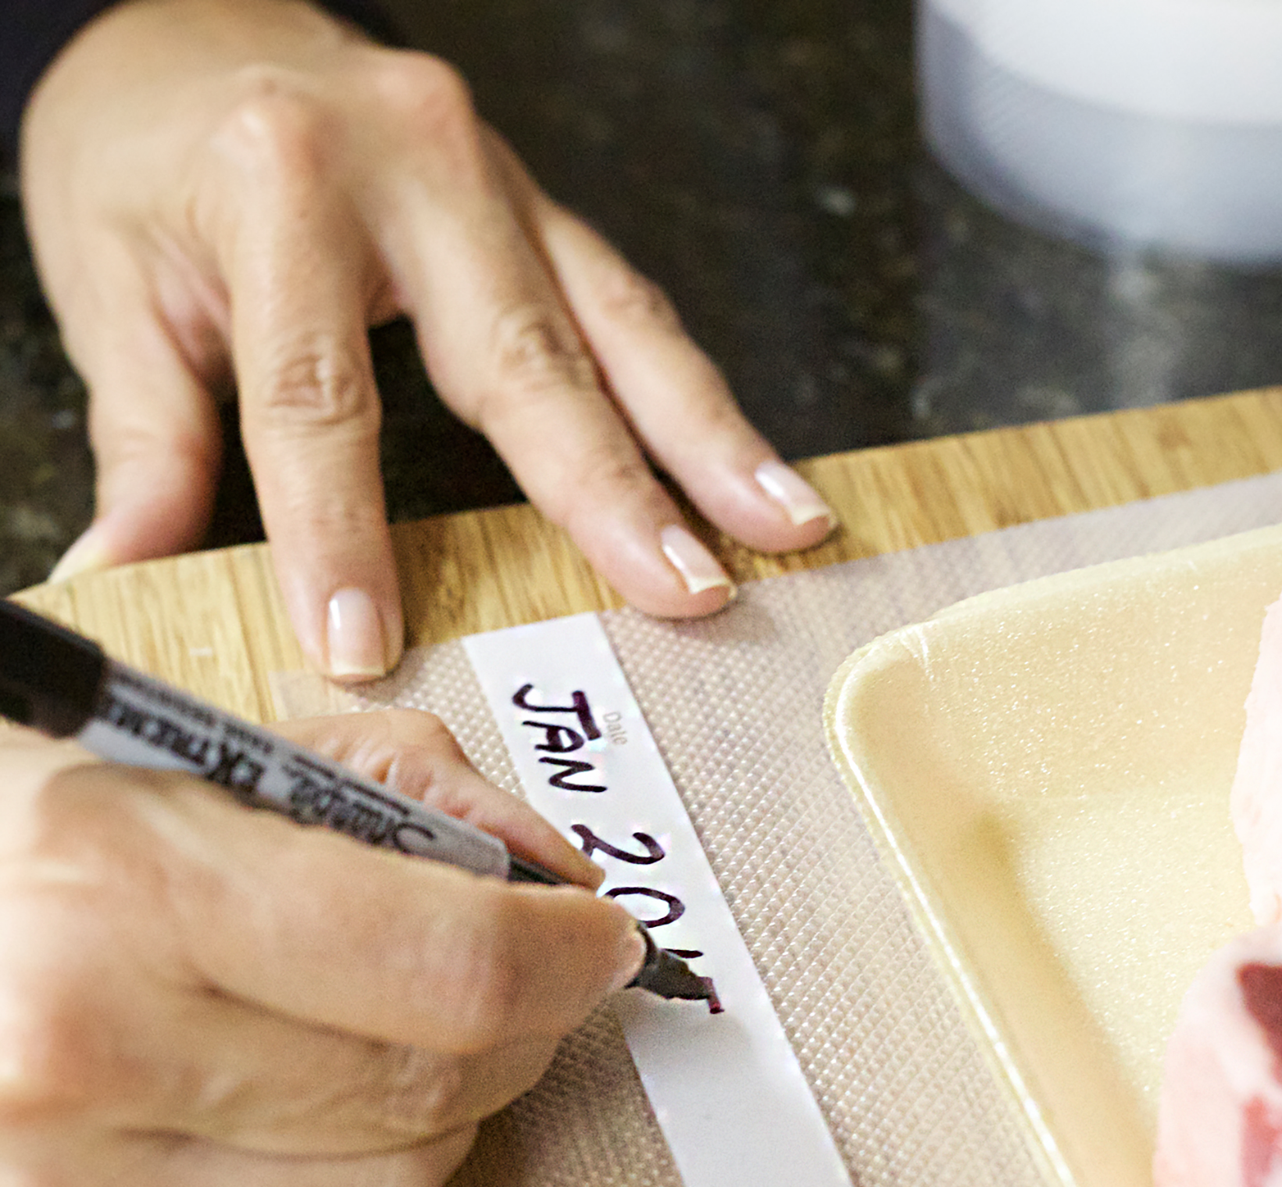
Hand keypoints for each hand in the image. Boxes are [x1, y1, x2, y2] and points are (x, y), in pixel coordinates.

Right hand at [0, 710, 639, 1186]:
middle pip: (432, 1091)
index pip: (449, 966)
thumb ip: (406, 786)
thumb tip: (554, 877)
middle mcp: (80, 1056)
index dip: (566, 953)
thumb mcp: (203, 745)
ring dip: (447, 1111)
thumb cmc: (31, 820)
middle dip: (529, 1025)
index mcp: (126, 888)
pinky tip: (294, 1096)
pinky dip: (334, 1174)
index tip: (602, 936)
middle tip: (538, 973)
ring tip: (416, 1035)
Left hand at [21, 0, 836, 679]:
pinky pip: (630, 304)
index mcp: (284, 185)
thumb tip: (124, 575)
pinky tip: (744, 463)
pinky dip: (693, 396)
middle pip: (528, 358)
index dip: (342, 534)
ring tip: (783, 526)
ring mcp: (497, 178)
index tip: (365, 643)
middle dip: (614, 491)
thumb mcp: (113, 285)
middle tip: (685, 591)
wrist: (193, 21)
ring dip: (710, 439)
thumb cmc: (149, 148)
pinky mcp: (537, 205)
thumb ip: (147, 439)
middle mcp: (416, 167)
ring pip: (622, 324)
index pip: (322, 398)